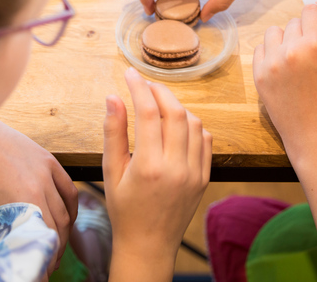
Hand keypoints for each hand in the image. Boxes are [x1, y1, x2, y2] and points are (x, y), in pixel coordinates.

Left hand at [0, 117, 76, 271]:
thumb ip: (1, 231)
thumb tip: (11, 249)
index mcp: (20, 205)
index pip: (41, 242)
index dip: (44, 262)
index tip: (41, 274)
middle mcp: (39, 189)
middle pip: (57, 229)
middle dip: (54, 252)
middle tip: (48, 266)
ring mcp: (47, 173)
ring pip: (65, 212)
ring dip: (64, 234)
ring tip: (56, 247)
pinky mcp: (50, 161)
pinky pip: (69, 190)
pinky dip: (72, 209)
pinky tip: (68, 221)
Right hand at [103, 68, 211, 280]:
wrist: (149, 244)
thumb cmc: (124, 210)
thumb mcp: (110, 172)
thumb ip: (113, 132)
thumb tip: (113, 97)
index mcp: (148, 167)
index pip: (148, 113)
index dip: (139, 88)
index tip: (130, 73)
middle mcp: (176, 168)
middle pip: (175, 112)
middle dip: (160, 91)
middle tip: (145, 84)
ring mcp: (194, 173)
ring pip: (194, 123)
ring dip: (177, 106)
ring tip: (159, 103)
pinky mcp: (204, 177)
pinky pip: (206, 139)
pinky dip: (193, 124)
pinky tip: (177, 124)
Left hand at [252, 5, 316, 162]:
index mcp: (316, 44)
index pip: (311, 11)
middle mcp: (290, 50)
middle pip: (294, 23)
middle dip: (305, 34)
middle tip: (315, 58)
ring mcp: (271, 64)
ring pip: (274, 33)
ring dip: (286, 41)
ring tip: (297, 61)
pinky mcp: (259, 77)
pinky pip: (260, 49)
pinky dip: (271, 54)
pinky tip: (284, 69)